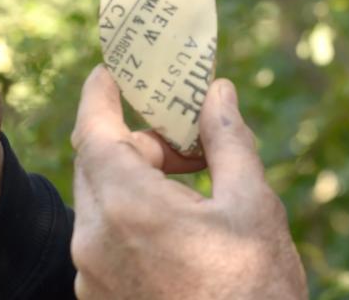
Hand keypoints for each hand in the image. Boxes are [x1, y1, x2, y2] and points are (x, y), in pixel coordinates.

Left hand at [69, 66, 306, 298]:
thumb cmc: (255, 291)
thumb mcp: (254, 207)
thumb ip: (229, 141)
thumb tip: (218, 94)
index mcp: (129, 207)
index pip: (94, 130)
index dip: (100, 94)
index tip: (111, 71)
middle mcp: (95, 240)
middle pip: (100, 164)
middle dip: (140, 141)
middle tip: (188, 135)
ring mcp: (92, 275)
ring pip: (103, 203)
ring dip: (139, 181)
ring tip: (197, 189)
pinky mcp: (101, 298)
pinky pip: (106, 239)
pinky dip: (133, 218)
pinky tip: (182, 230)